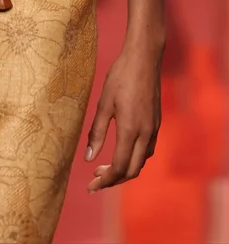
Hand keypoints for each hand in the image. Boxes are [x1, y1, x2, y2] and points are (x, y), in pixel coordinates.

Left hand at [85, 41, 161, 191]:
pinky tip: (122, 151)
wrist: (144, 58)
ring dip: (124, 170)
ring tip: (105, 168)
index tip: (90, 186)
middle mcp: (145, 134)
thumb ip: (96, 131)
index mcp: (130, 130)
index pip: (119, 167)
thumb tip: (88, 158)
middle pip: (132, 170)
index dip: (104, 180)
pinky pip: (147, 150)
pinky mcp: (156, 122)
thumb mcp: (104, 102)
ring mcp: (153, 129)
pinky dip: (134, 158)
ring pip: (141, 161)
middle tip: (95, 180)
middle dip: (113, 180)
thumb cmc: (121, 76)